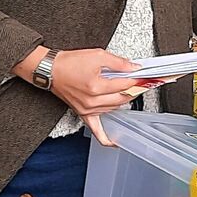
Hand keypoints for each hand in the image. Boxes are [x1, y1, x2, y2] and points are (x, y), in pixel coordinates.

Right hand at [14, 46, 139, 146]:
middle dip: (133, 89)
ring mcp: (88, 109)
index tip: (146, 76)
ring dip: (123, 100)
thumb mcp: (97, 55)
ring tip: (126, 90)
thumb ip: (118, 63)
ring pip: (114, 108)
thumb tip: (134, 68)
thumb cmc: (69, 62)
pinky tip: (116, 142)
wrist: (50, 70)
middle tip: (139, 82)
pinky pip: (96, 130)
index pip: (125, 85)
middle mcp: (92, 101)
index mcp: (96, 86)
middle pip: (122, 98)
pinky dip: (106, 138)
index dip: (137, 80)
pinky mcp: (83, 114)